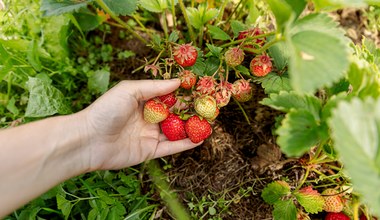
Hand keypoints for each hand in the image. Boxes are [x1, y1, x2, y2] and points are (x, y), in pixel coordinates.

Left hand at [80, 79, 200, 170]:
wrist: (88, 140)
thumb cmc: (105, 111)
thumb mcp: (129, 90)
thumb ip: (154, 87)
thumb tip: (178, 82)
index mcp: (142, 101)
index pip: (167, 96)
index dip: (183, 94)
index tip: (199, 89)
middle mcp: (147, 118)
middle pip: (174, 114)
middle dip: (190, 111)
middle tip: (209, 107)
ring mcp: (149, 135)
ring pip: (175, 131)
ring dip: (191, 128)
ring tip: (209, 123)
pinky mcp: (149, 151)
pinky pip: (171, 147)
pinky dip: (185, 144)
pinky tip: (199, 138)